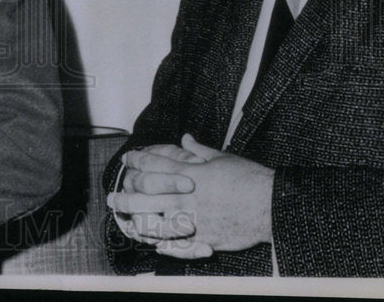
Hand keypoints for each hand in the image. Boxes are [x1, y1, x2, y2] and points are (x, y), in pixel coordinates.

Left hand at [110, 134, 273, 257]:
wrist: (271, 204)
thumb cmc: (249, 179)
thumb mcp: (222, 158)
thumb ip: (199, 150)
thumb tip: (186, 139)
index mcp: (189, 173)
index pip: (154, 165)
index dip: (137, 161)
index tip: (127, 160)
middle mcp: (186, 196)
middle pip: (146, 195)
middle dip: (126, 195)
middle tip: (113, 197)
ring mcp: (193, 218)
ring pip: (156, 222)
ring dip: (138, 221)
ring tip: (126, 221)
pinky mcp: (204, 238)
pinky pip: (177, 244)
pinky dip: (163, 245)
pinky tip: (154, 244)